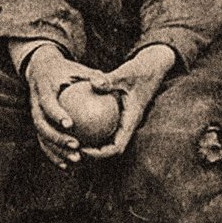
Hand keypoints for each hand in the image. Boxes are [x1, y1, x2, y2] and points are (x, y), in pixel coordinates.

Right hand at [24, 45, 108, 168]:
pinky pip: (44, 143)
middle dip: (57, 138)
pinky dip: (54, 155)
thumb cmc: (67, 71)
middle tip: (76, 146)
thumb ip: (94, 77)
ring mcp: (35, 117)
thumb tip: (107, 86)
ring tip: (76, 159)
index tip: (70, 124)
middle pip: (41, 125)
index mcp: (43, 90)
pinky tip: (69, 165)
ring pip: (42, 138)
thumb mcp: (80, 69)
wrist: (42, 70)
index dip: (56, 114)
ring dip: (57, 151)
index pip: (47, 104)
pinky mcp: (38, 125)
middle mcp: (35, 105)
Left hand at [81, 44, 176, 159]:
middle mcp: (127, 125)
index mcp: (131, 122)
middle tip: (71, 147)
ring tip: (69, 137)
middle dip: (91, 153)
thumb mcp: (124, 73)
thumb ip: (109, 80)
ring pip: (105, 138)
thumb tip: (92, 83)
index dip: (100, 154)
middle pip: (108, 149)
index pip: (117, 147)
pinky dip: (90, 124)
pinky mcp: (118, 115)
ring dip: (89, 141)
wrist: (152, 68)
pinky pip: (103, 123)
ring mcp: (123, 121)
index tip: (83, 150)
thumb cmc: (139, 70)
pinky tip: (73, 117)